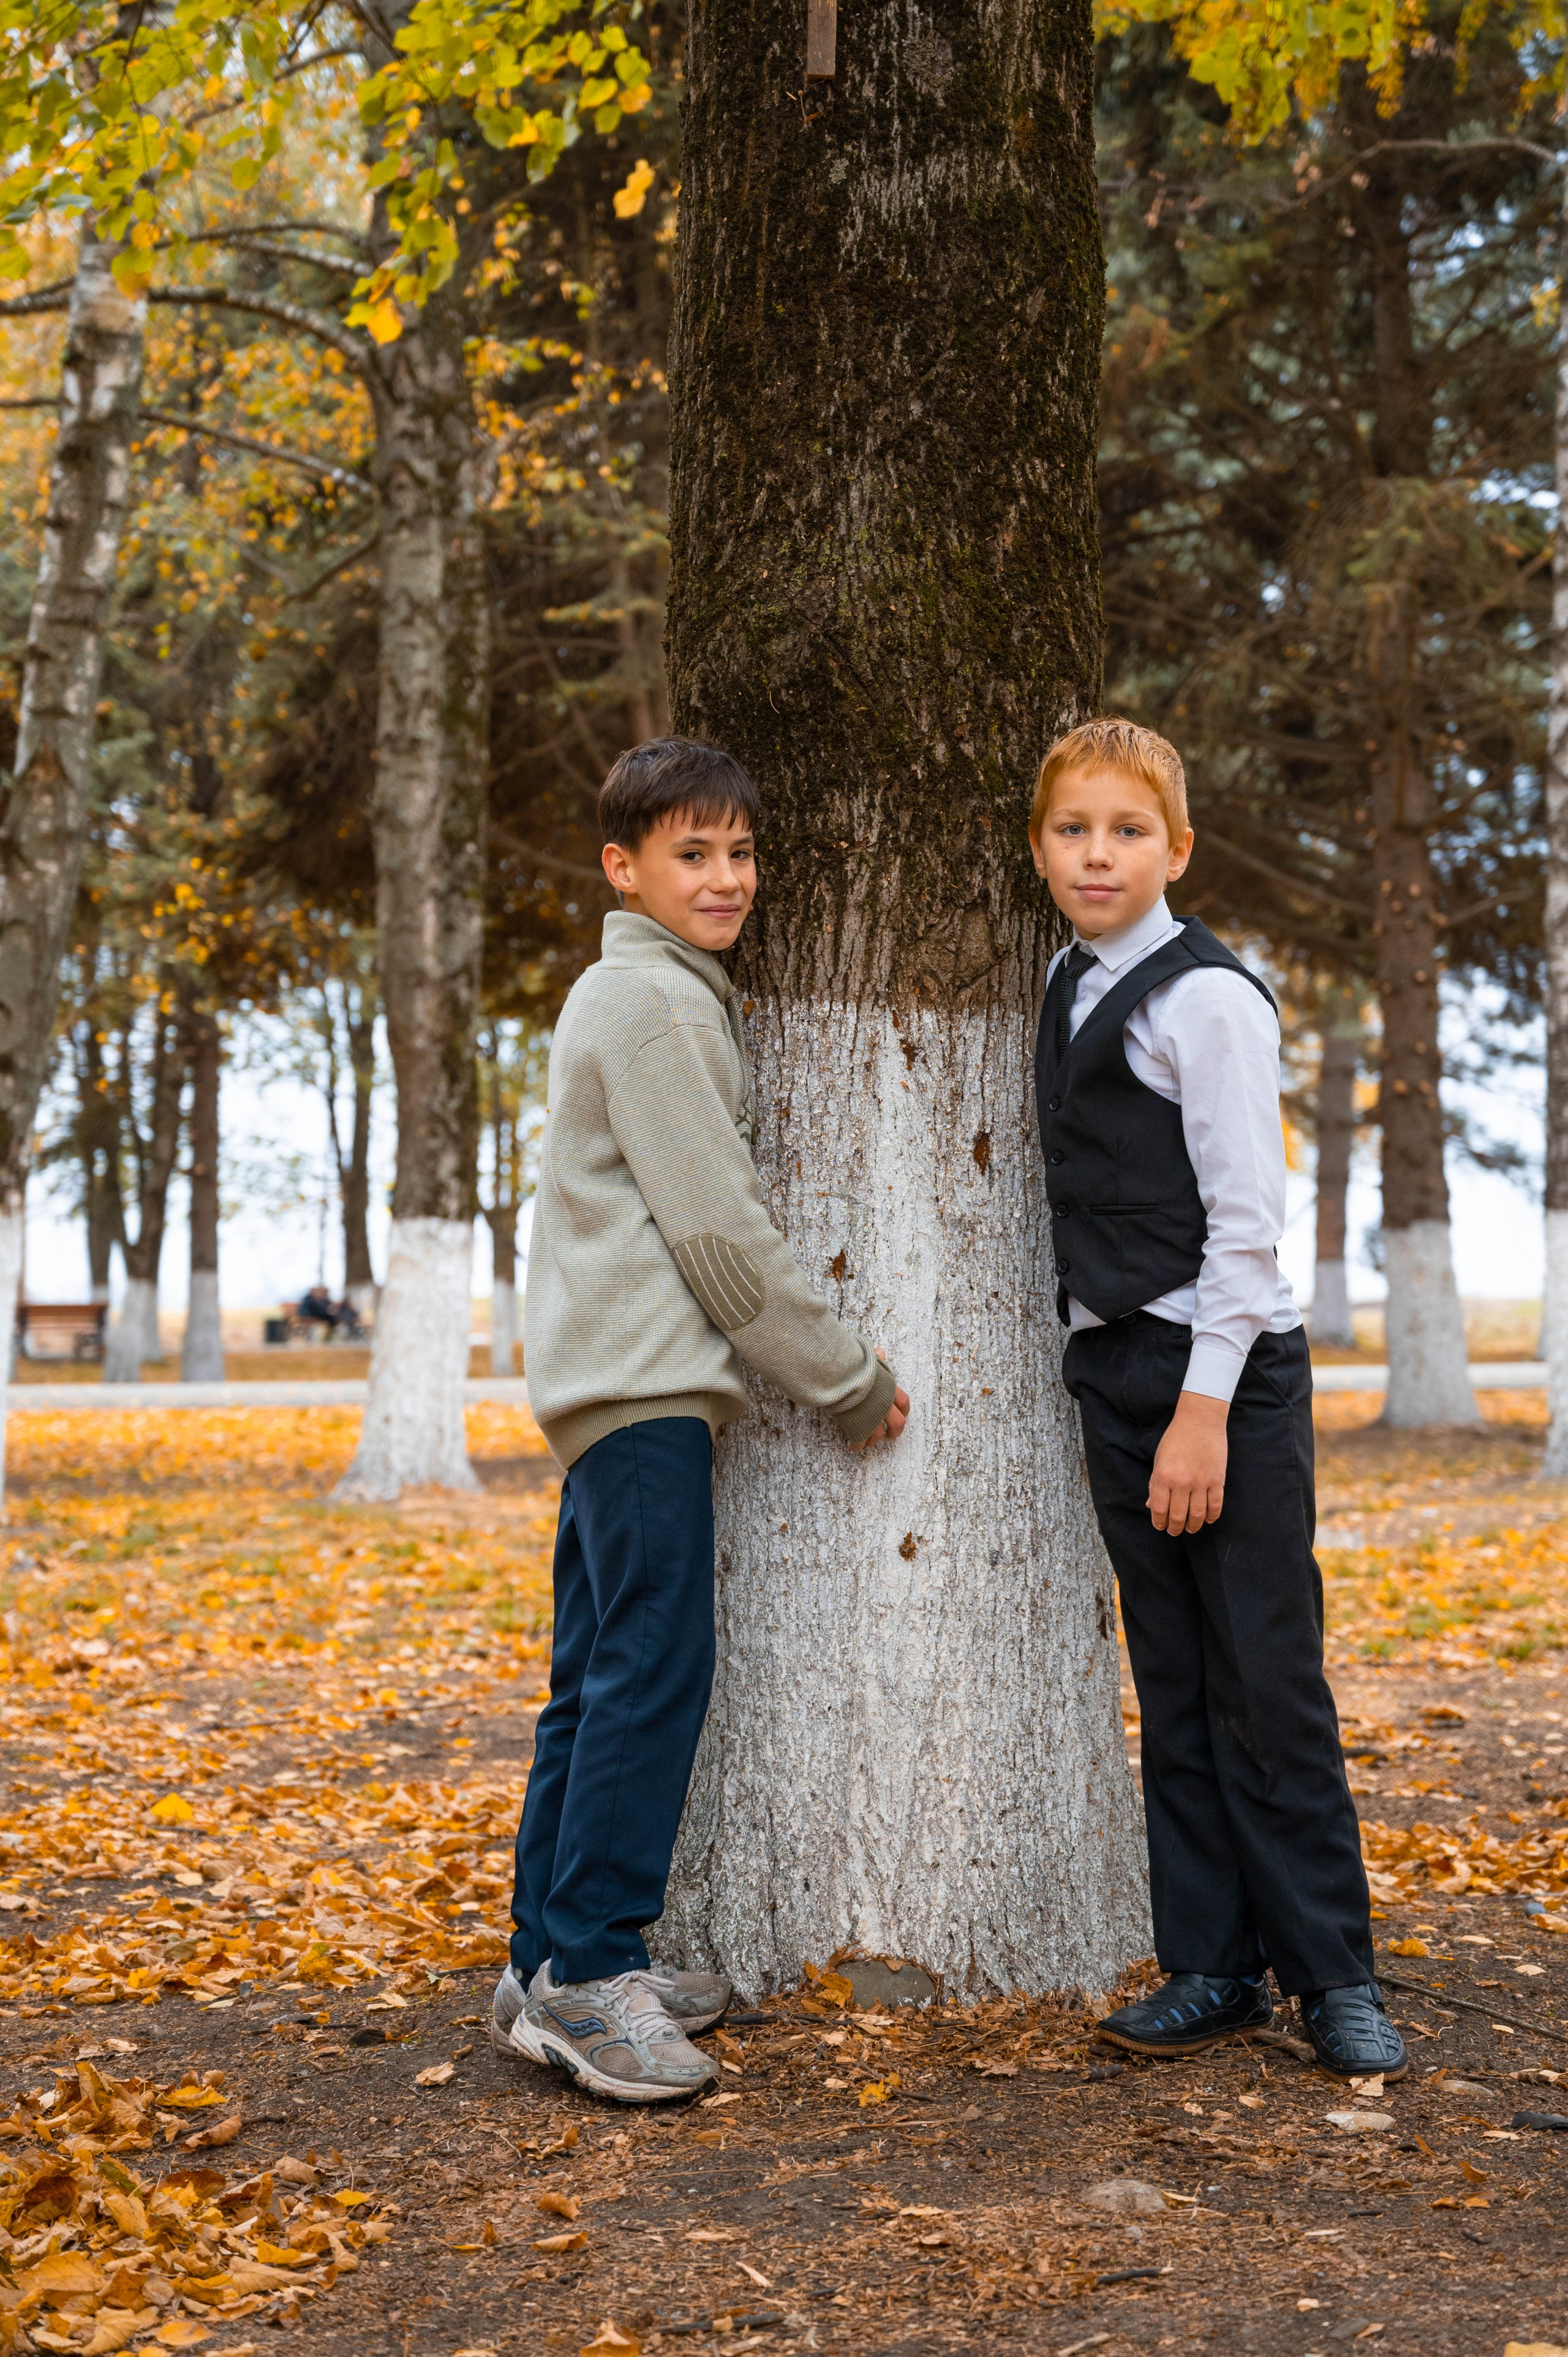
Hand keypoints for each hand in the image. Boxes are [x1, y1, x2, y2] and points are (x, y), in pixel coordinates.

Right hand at [854, 1348, 910, 1448]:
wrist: (838, 1375)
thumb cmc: (852, 1364)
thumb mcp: (867, 1359)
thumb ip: (875, 1359)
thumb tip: (880, 1351)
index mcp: (889, 1388)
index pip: (904, 1402)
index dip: (904, 1411)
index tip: (902, 1415)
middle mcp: (884, 1404)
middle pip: (897, 1424)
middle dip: (895, 1432)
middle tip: (890, 1436)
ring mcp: (872, 1417)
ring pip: (878, 1435)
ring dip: (873, 1440)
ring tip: (866, 1442)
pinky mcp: (858, 1426)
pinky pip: (860, 1440)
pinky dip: (857, 1444)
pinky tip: (854, 1445)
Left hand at [1147, 1390, 1227, 1533]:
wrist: (1200, 1420)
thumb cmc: (1175, 1438)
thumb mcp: (1159, 1460)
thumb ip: (1155, 1483)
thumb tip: (1151, 1505)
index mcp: (1163, 1477)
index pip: (1159, 1509)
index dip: (1159, 1522)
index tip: (1160, 1526)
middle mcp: (1181, 1482)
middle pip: (1178, 1516)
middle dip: (1175, 1528)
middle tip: (1174, 1531)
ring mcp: (1201, 1482)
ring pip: (1197, 1515)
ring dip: (1193, 1526)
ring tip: (1190, 1528)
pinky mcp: (1217, 1480)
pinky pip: (1215, 1505)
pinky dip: (1212, 1516)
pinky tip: (1208, 1520)